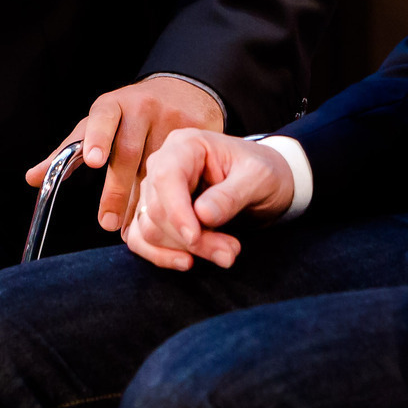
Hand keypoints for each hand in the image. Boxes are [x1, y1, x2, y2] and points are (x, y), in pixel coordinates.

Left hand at [26, 75, 222, 233]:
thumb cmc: (129, 115)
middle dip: (117, 190)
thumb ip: (69, 152)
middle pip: (128, 151)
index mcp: (114, 104)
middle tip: (107, 222)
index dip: (98, 137)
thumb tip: (32, 179)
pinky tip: (165, 213)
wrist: (183, 91)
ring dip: (142, 199)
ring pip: (155, 166)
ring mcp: (171, 119)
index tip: (94, 161)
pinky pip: (182, 170)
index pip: (104, 116)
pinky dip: (171, 194)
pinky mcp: (196, 133)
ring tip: (132, 226)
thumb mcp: (98, 124)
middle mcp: (142, 107)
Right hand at [121, 128, 293, 270]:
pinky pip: (141, 238)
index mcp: (186, 144)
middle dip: (192, 238)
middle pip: (157, 207)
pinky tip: (187, 262)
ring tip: (226, 253)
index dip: (176, 211)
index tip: (195, 238)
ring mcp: (155, 189)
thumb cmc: (263, 172)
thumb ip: (231, 195)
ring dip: (183, 249)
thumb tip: (202, 215)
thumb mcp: (259, 178)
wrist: (267, 182)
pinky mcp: (155, 212)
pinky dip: (160, 255)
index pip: (166, 176)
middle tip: (231, 252)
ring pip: (149, 227)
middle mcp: (163, 163)